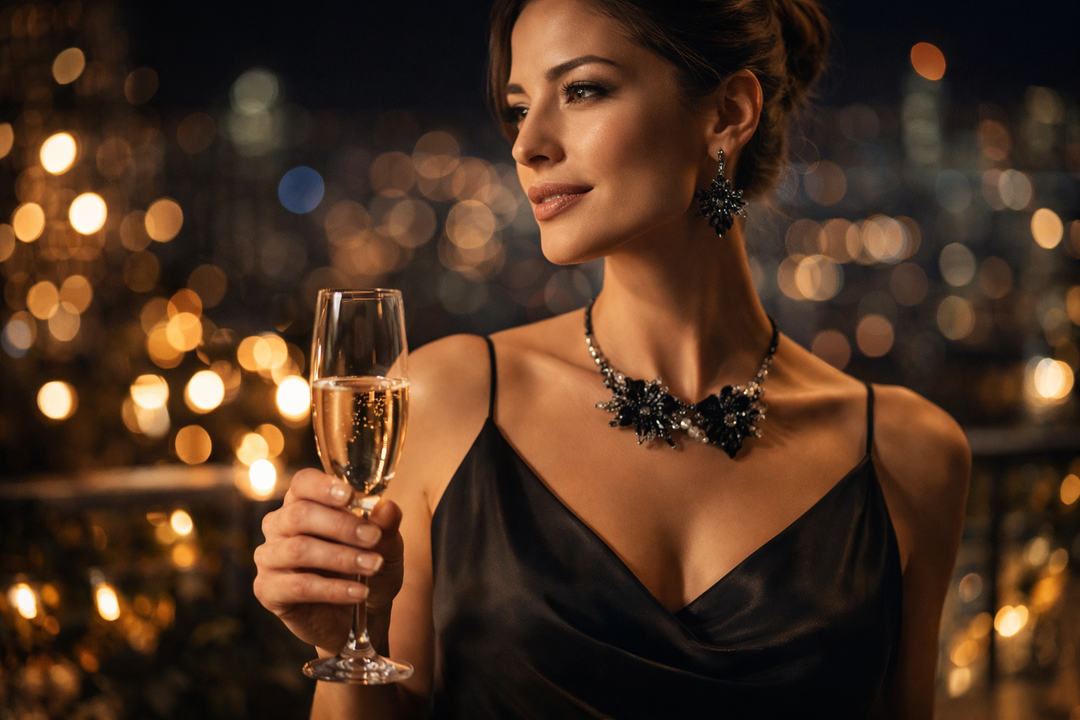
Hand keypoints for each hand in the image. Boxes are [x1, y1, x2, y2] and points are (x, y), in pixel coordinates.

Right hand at [253, 468, 404, 652]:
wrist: (360, 615)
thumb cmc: (366, 569)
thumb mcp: (386, 546)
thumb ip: (386, 527)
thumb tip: (387, 508)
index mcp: (303, 503)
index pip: (303, 483)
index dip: (323, 487)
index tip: (350, 496)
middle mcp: (279, 526)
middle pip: (299, 515)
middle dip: (341, 526)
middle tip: (373, 538)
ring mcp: (269, 557)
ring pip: (299, 550)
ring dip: (342, 558)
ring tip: (373, 566)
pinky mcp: (267, 590)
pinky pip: (299, 586)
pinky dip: (333, 590)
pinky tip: (359, 593)